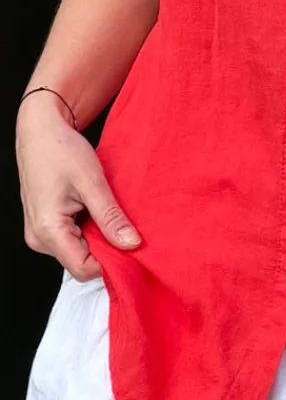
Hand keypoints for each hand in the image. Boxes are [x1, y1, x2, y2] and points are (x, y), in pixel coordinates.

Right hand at [16, 93, 140, 281]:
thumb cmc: (61, 149)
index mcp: (48, 230)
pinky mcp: (45, 225)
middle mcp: (39, 238)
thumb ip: (111, 217)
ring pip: (78, 250)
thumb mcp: (92, 182)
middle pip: (81, 262)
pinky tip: (97, 209)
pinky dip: (89, 228)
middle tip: (125, 225)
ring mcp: (39, 233)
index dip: (111, 262)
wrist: (40, 129)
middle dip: (106, 248)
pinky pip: (72, 238)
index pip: (84, 269)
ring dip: (98, 237)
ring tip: (108, 211)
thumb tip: (131, 244)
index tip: (133, 245)